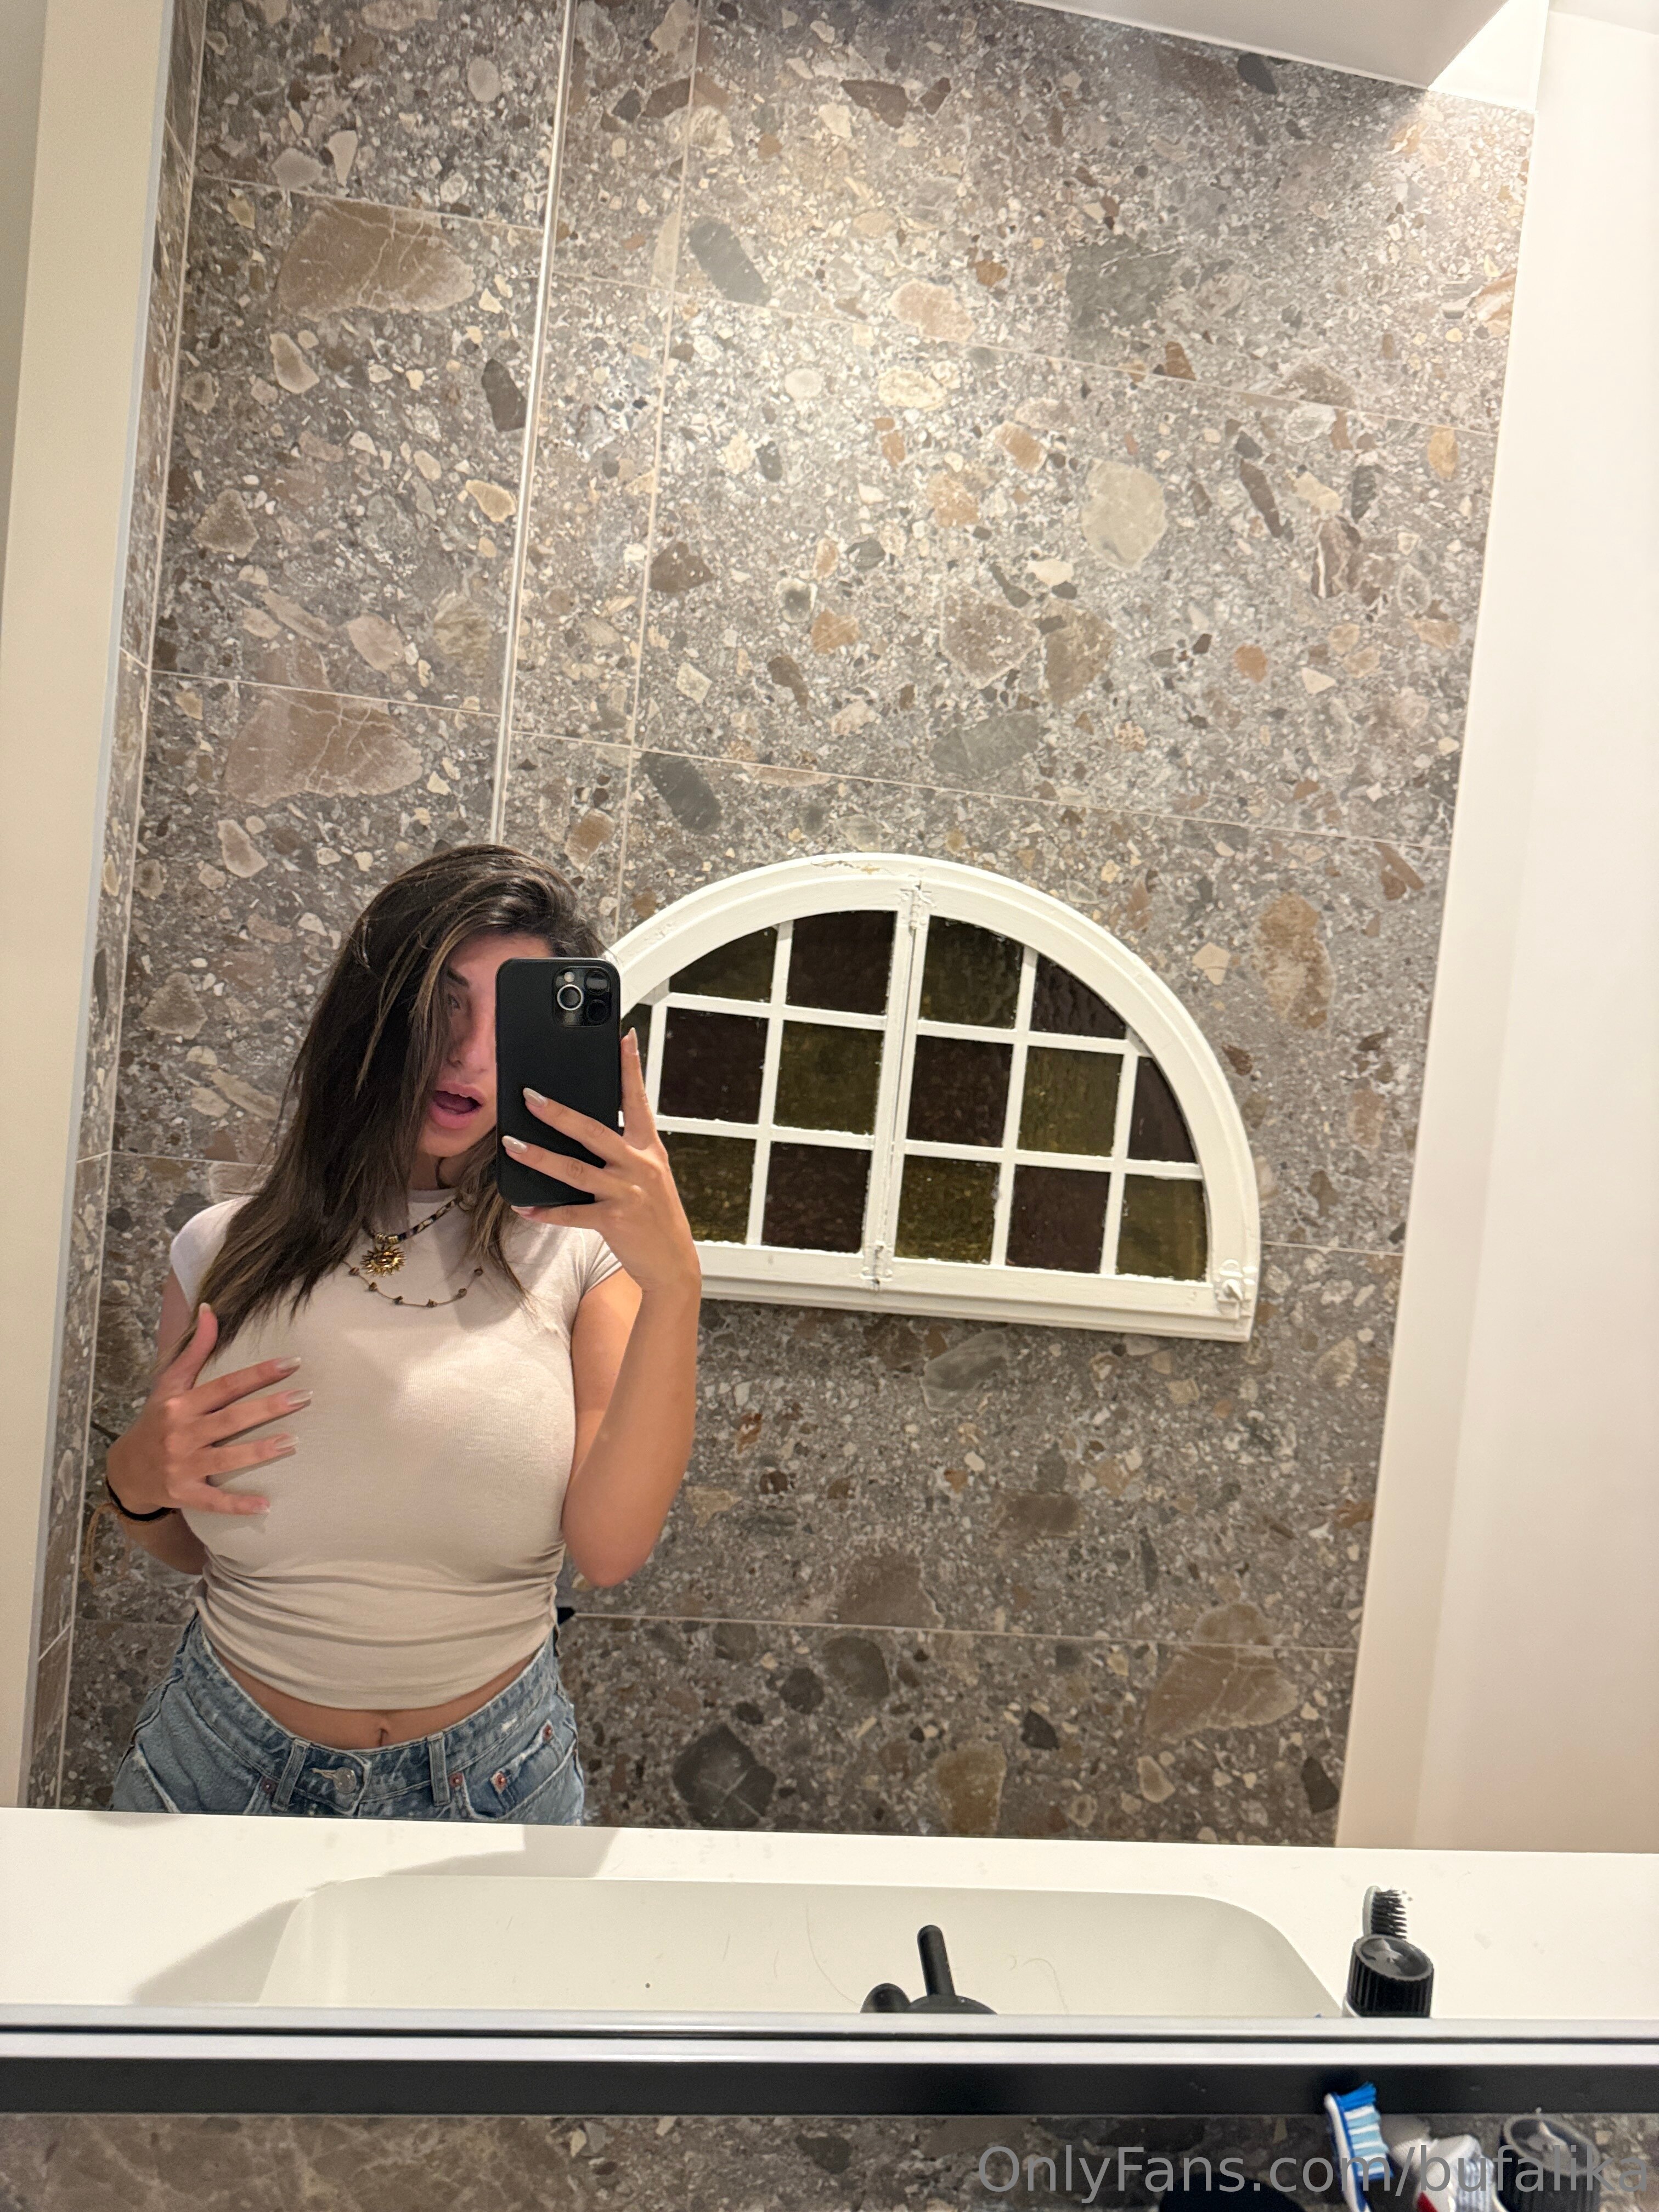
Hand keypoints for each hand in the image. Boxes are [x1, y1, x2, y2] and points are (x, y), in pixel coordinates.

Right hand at [104, 1304, 306, 1517]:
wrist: (126, 1470)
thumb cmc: (157, 1421)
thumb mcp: (169, 1384)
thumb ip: (195, 1350)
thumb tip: (210, 1309)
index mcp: (180, 1404)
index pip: (226, 1386)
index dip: (259, 1374)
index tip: (292, 1363)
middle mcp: (181, 1433)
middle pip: (231, 1419)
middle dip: (269, 1408)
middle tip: (305, 1397)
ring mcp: (182, 1466)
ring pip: (227, 1458)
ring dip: (261, 1451)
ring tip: (295, 1441)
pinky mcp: (184, 1494)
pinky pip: (215, 1501)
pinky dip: (239, 1504)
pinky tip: (266, 1505)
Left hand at [503, 1031, 700, 1299]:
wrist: (673, 1263)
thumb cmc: (655, 1215)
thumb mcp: (649, 1176)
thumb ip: (623, 1152)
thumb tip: (581, 1130)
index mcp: (649, 1149)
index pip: (638, 1100)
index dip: (631, 1068)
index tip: (623, 1038)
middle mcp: (640, 1166)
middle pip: (594, 1131)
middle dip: (559, 1112)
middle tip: (529, 1096)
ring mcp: (627, 1193)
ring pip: (575, 1170)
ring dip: (539, 1157)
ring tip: (511, 1144)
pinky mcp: (615, 1221)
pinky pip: (572, 1213)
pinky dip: (545, 1210)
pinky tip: (523, 1205)